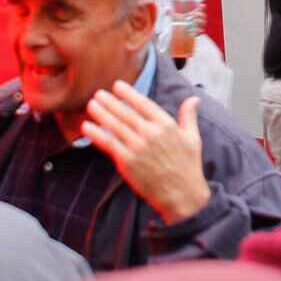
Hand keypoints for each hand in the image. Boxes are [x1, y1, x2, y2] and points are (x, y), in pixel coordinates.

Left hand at [84, 84, 212, 223]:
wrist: (182, 195)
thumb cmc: (188, 167)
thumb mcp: (193, 138)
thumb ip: (189, 116)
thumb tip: (194, 99)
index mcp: (166, 125)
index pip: (144, 103)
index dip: (129, 94)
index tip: (117, 85)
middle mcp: (151, 133)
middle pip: (125, 112)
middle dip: (110, 101)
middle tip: (98, 93)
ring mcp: (138, 147)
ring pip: (115, 126)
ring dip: (101, 113)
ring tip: (91, 105)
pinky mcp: (127, 161)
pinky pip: (109, 143)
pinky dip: (96, 134)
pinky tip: (87, 127)